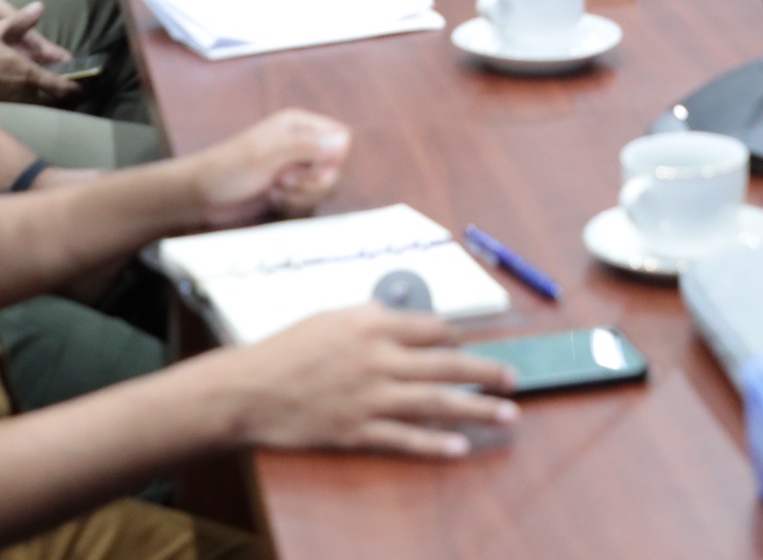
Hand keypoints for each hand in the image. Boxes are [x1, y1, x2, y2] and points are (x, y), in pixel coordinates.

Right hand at [0, 4, 79, 103]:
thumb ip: (20, 21)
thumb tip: (39, 7)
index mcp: (27, 73)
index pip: (59, 85)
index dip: (74, 87)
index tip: (84, 87)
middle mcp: (22, 89)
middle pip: (51, 99)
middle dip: (65, 97)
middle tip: (75, 93)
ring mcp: (9, 98)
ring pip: (37, 102)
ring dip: (49, 98)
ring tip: (57, 94)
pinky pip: (22, 102)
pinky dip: (33, 98)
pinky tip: (30, 93)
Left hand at [185, 108, 352, 227]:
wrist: (201, 199)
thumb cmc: (228, 169)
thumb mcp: (266, 154)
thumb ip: (306, 146)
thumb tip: (344, 143)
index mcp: (299, 125)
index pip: (342, 138)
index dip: (334, 158)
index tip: (312, 169)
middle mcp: (303, 146)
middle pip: (338, 167)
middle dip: (315, 182)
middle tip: (284, 182)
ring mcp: (297, 170)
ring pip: (326, 188)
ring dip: (303, 196)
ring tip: (275, 191)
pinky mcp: (292, 193)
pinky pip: (312, 203)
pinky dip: (295, 206)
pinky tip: (273, 201)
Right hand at [220, 305, 519, 458]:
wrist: (247, 389)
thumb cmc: (285, 350)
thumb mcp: (330, 318)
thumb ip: (369, 318)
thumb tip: (399, 315)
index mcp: (371, 323)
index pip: (432, 328)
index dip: (458, 339)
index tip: (474, 346)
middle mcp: (377, 357)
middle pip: (447, 364)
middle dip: (487, 372)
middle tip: (514, 378)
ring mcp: (369, 397)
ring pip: (436, 402)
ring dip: (477, 408)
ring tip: (507, 413)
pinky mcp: (357, 430)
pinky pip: (405, 438)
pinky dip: (435, 444)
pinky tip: (461, 447)